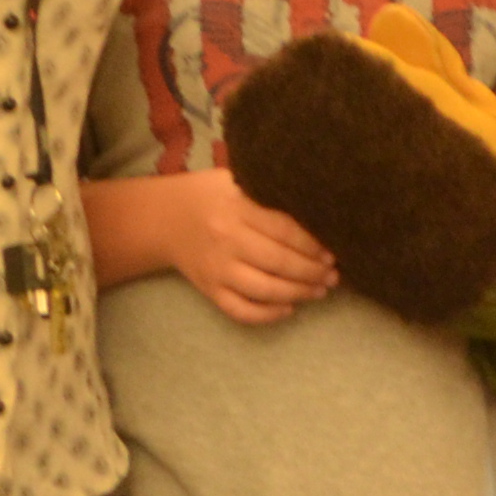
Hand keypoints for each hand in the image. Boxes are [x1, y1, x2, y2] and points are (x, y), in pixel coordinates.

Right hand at [167, 171, 340, 324]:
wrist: (163, 218)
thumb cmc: (208, 195)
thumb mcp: (235, 180)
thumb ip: (267, 191)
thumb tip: (316, 207)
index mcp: (236, 207)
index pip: (284, 229)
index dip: (312, 244)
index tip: (332, 252)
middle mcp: (226, 240)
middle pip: (279, 262)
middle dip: (312, 272)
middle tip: (333, 275)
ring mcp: (217, 269)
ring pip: (264, 290)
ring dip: (298, 293)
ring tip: (320, 290)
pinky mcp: (209, 289)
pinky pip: (241, 311)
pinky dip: (267, 315)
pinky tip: (288, 308)